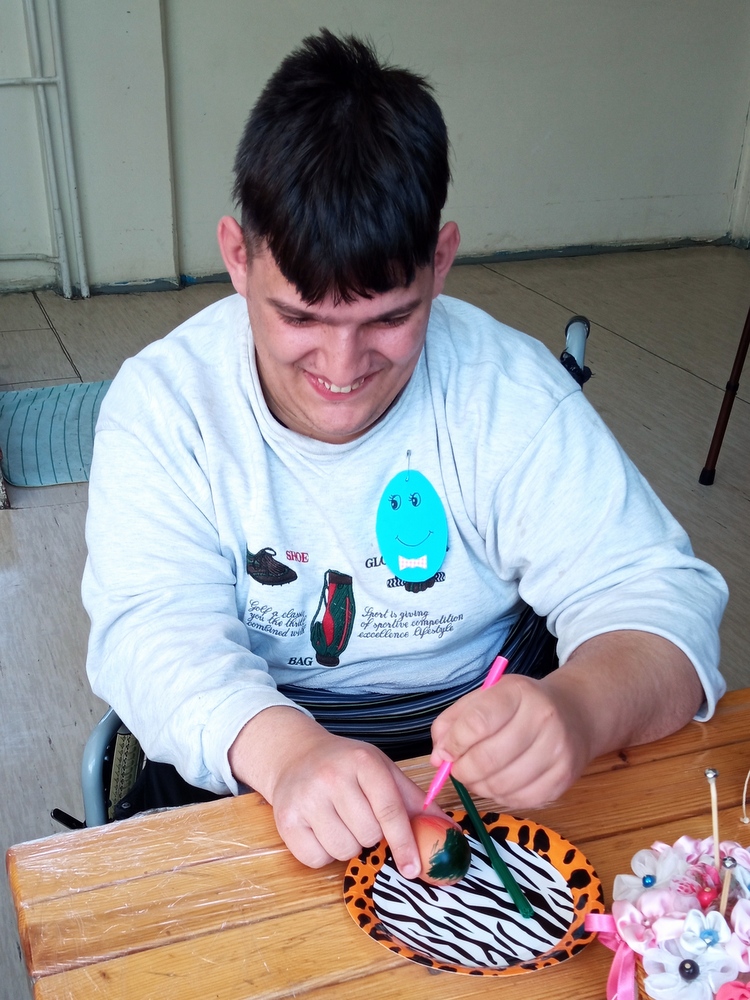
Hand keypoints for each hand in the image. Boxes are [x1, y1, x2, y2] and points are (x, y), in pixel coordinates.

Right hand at [229, 707, 435, 875]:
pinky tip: (320, 829)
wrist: (295, 755)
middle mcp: (332, 776)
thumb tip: (448, 831)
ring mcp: (306, 797)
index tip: (413, 868)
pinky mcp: (286, 819)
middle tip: (360, 816)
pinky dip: (323, 853)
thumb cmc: (346, 766)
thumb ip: (413, 800)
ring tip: (339, 821)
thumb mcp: (381, 770)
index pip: (389, 810)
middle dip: (371, 835)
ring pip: (343, 850)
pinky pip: (316, 859)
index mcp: (362, 761)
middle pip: (368, 835)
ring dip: (348, 845)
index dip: (404, 842)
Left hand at [428, 630, 703, 810]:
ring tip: (478, 775)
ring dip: (480, 786)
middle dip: (462, 770)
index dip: (454, 743)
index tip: (445, 751)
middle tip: (457, 768)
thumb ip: (453, 722)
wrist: (575, 713)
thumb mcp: (485, 697)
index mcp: (519, 693)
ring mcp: (558, 752)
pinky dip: (501, 797)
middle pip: (487, 759)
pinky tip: (500, 782)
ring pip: (502, 785)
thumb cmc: (520, 706)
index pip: (477, 723)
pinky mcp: (564, 780)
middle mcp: (544, 720)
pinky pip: (520, 800)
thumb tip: (438, 757)